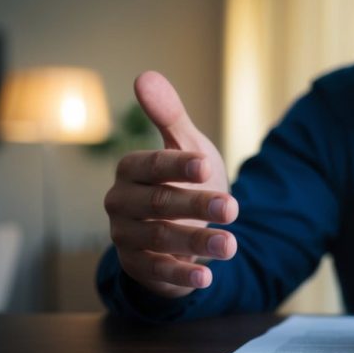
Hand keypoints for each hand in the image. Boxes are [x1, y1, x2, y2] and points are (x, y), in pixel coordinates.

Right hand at [104, 71, 238, 297]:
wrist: (181, 226)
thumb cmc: (184, 179)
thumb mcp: (185, 146)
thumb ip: (169, 115)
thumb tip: (145, 75)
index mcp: (130, 169)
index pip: (151, 165)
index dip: (177, 165)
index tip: (206, 166)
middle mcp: (120, 203)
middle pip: (158, 204)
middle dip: (197, 205)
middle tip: (233, 208)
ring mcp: (126, 237)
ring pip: (160, 239)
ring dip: (197, 243)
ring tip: (231, 245)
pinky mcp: (138, 267)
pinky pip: (158, 272)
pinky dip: (183, 275)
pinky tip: (207, 277)